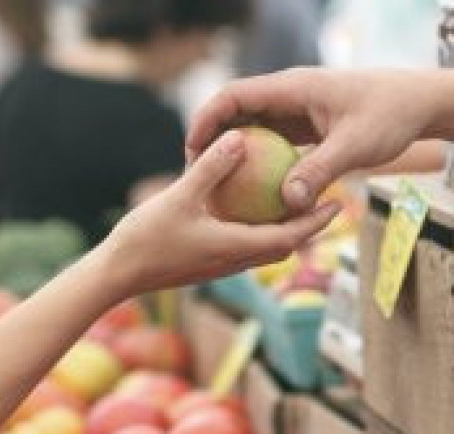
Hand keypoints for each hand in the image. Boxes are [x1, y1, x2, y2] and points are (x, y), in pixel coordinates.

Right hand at [97, 130, 339, 297]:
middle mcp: (235, 261)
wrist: (116, 275)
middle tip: (328, 200)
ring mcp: (221, 265)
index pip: (289, 237)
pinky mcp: (207, 263)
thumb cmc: (145, 239)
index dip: (316, 221)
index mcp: (236, 248)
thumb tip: (239, 138)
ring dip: (285, 228)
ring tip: (296, 202)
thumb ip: (211, 168)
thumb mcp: (179, 196)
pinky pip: (244, 245)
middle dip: (309, 226)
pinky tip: (250, 207)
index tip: (338, 203)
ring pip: (265, 247)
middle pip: (284, 245)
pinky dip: (258, 228)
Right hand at [186, 68, 441, 212]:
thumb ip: (319, 171)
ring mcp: (298, 110)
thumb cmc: (390, 116)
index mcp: (292, 88)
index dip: (206, 120)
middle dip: (214, 141)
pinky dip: (262, 164)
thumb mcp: (355, 146)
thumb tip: (288, 203)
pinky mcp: (309, 126)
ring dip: (237, 155)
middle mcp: (290, 95)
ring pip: (255, 130)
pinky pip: (276, 144)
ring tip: (219, 189)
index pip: (234, 96)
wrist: (419, 103)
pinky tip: (257, 195)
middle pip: (237, 113)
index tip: (191, 151)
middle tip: (197, 177)